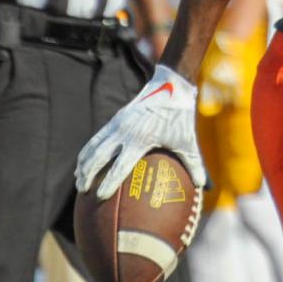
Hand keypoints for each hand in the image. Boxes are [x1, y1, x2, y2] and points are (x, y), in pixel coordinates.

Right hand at [75, 66, 204, 199]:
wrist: (170, 85)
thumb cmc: (180, 116)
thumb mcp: (188, 140)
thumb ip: (194, 163)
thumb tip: (203, 184)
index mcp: (141, 139)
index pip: (120, 165)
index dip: (109, 181)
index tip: (100, 196)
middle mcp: (125, 131)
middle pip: (99, 156)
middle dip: (89, 174)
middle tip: (83, 191)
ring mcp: (118, 124)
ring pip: (93, 146)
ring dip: (84, 164)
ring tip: (79, 181)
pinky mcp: (116, 119)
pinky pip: (97, 138)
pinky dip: (87, 151)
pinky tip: (84, 162)